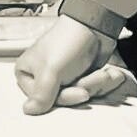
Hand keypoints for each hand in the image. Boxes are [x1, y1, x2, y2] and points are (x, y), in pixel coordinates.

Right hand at [14, 17, 135, 114]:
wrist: (95, 25)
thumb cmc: (68, 41)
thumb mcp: (51, 70)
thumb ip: (41, 95)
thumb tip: (28, 111)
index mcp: (27, 74)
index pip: (46, 101)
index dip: (67, 96)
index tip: (81, 91)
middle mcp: (43, 77)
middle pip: (65, 99)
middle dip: (85, 87)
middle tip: (94, 77)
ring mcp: (63, 78)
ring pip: (80, 95)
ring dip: (96, 84)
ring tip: (102, 72)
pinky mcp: (80, 77)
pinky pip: (91, 90)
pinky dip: (103, 82)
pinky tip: (109, 73)